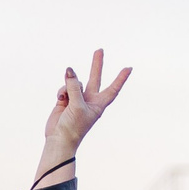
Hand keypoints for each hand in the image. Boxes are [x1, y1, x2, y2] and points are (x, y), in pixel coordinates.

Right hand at [34, 50, 131, 187]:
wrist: (59, 139)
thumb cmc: (74, 127)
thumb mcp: (77, 105)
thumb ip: (74, 86)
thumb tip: (69, 70)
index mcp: (99, 104)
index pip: (113, 89)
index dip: (121, 78)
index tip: (129, 68)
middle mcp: (90, 100)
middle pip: (95, 78)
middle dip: (96, 64)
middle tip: (99, 50)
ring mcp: (77, 99)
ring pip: (75, 82)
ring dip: (69, 86)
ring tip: (66, 99)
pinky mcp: (66, 99)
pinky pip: (65, 87)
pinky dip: (62, 91)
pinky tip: (60, 99)